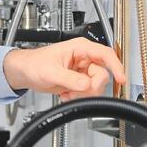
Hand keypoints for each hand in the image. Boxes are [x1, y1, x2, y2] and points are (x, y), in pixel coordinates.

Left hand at [3, 39, 127, 98]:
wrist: (26, 72)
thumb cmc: (34, 63)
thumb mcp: (51, 71)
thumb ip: (70, 79)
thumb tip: (86, 85)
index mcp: (80, 48)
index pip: (106, 55)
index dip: (116, 67)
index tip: (121, 79)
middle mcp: (84, 59)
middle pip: (102, 75)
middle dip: (90, 88)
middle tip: (77, 91)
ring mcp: (82, 71)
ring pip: (95, 86)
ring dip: (82, 94)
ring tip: (67, 92)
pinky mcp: (79, 82)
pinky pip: (87, 93)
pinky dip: (78, 97)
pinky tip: (65, 94)